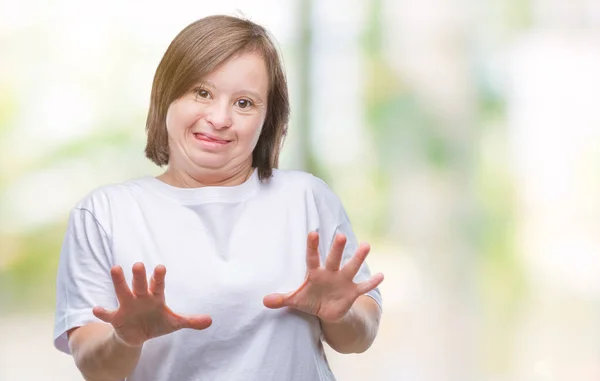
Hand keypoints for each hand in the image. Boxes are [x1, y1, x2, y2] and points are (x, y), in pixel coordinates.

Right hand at [93, 262, 211, 346]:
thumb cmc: (157, 322)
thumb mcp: (174, 323)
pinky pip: (109, 314)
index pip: (158, 284)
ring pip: (122, 291)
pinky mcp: (116, 317)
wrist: (138, 335)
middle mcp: (140, 297)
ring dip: (119, 281)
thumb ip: (190, 321)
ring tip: (115, 268)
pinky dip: (102, 312)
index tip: (161, 267)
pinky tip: (96, 309)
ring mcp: (127, 305)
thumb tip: (210, 321)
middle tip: (138, 264)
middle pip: (139, 284)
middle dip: (139, 276)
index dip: (158, 277)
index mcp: (155, 296)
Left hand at [263, 232, 383, 321]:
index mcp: (315, 273)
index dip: (312, 246)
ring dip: (358, 258)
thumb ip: (282, 299)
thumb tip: (264, 301)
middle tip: (341, 235)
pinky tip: (382, 275)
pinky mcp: (353, 292)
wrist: (327, 311)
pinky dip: (372, 282)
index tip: (312, 233)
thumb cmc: (310, 299)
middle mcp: (331, 272)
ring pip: (351, 267)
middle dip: (338, 248)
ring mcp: (343, 280)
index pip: (312, 257)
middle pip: (334, 258)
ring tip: (366, 245)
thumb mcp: (296, 300)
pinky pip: (363, 287)